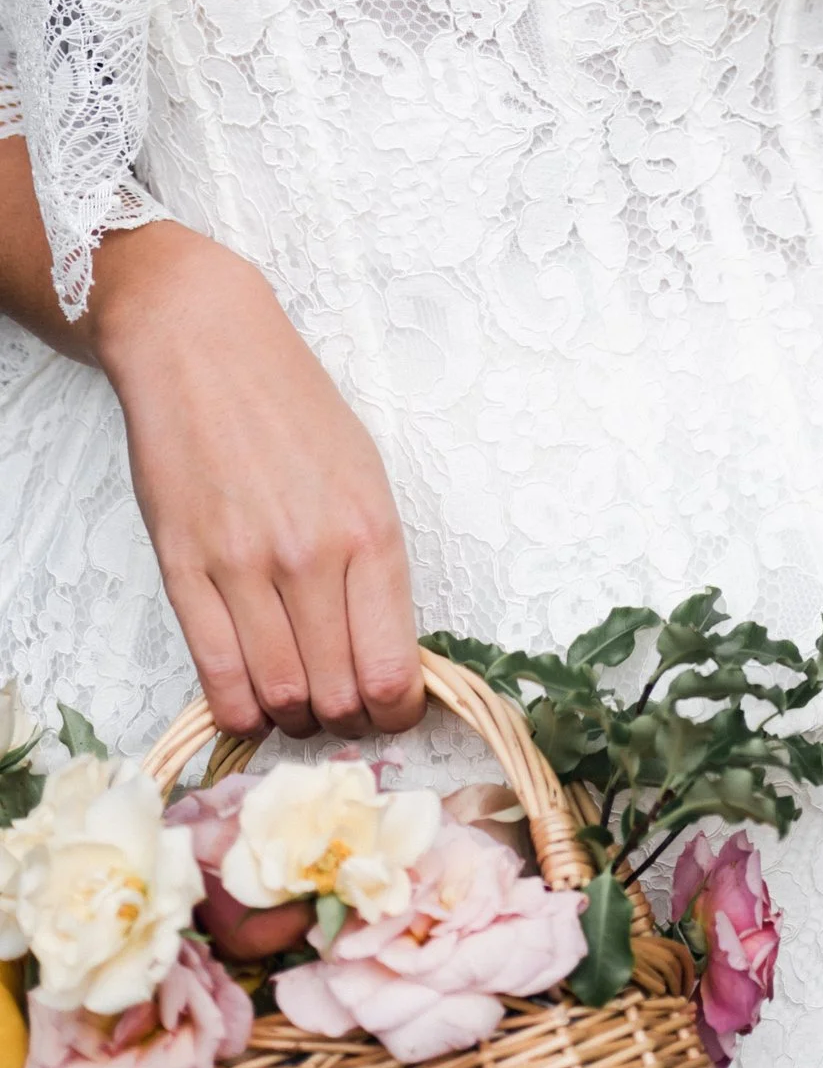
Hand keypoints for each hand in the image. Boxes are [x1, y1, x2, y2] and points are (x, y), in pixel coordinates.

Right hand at [91, 221, 423, 739]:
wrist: (205, 347)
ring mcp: (242, 567)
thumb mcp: (364, 473)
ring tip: (299, 702)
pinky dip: (237, 709)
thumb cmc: (293, 406)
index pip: (392, 668)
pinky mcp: (183, 571)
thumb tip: (384, 649)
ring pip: (279, 696)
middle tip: (344, 710)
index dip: (395, 713)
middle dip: (347, 720)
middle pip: (338, 694)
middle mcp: (311, 555)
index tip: (392, 714)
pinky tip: (251, 702)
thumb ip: (374, 563)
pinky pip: (216, 676)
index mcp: (370, 528)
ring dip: (294, 717)